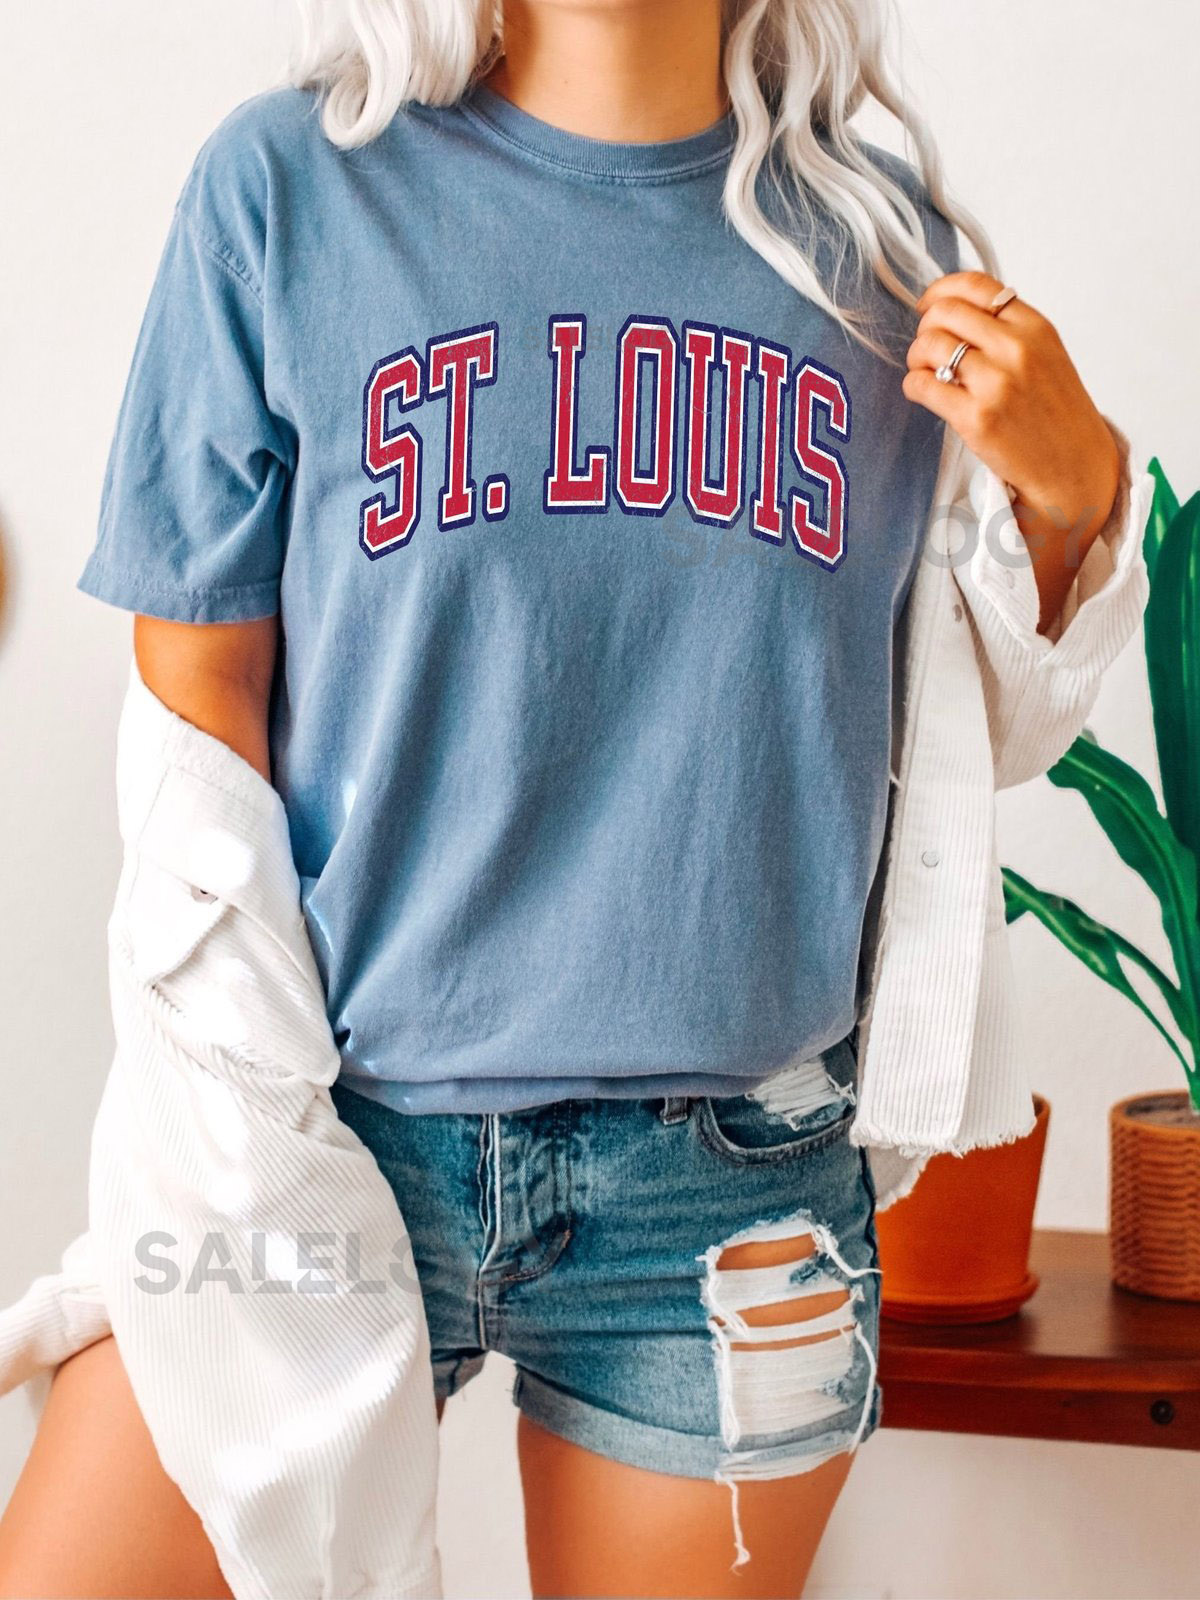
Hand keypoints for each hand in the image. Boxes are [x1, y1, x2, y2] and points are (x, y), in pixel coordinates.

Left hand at [903, 272, 1121, 629]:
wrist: (1072, 467)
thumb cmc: (1056, 415)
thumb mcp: (1046, 355)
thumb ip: (1008, 330)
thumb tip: (956, 312)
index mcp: (1034, 327)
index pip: (976, 286)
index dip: (941, 291)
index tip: (929, 305)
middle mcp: (1016, 349)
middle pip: (944, 313)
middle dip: (925, 328)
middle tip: (928, 348)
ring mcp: (995, 384)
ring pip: (928, 346)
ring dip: (917, 358)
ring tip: (927, 373)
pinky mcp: (975, 419)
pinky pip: (921, 385)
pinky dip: (914, 386)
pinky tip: (925, 393)